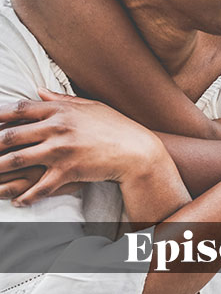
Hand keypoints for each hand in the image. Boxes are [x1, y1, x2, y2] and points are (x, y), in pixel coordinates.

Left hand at [0, 88, 166, 205]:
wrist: (136, 150)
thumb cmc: (115, 126)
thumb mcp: (90, 106)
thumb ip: (61, 99)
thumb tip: (39, 92)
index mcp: (61, 110)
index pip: (19, 109)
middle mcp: (57, 128)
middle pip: (10, 135)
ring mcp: (61, 150)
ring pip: (16, 161)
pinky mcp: (68, 171)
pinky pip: (38, 187)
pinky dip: (24, 197)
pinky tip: (17, 201)